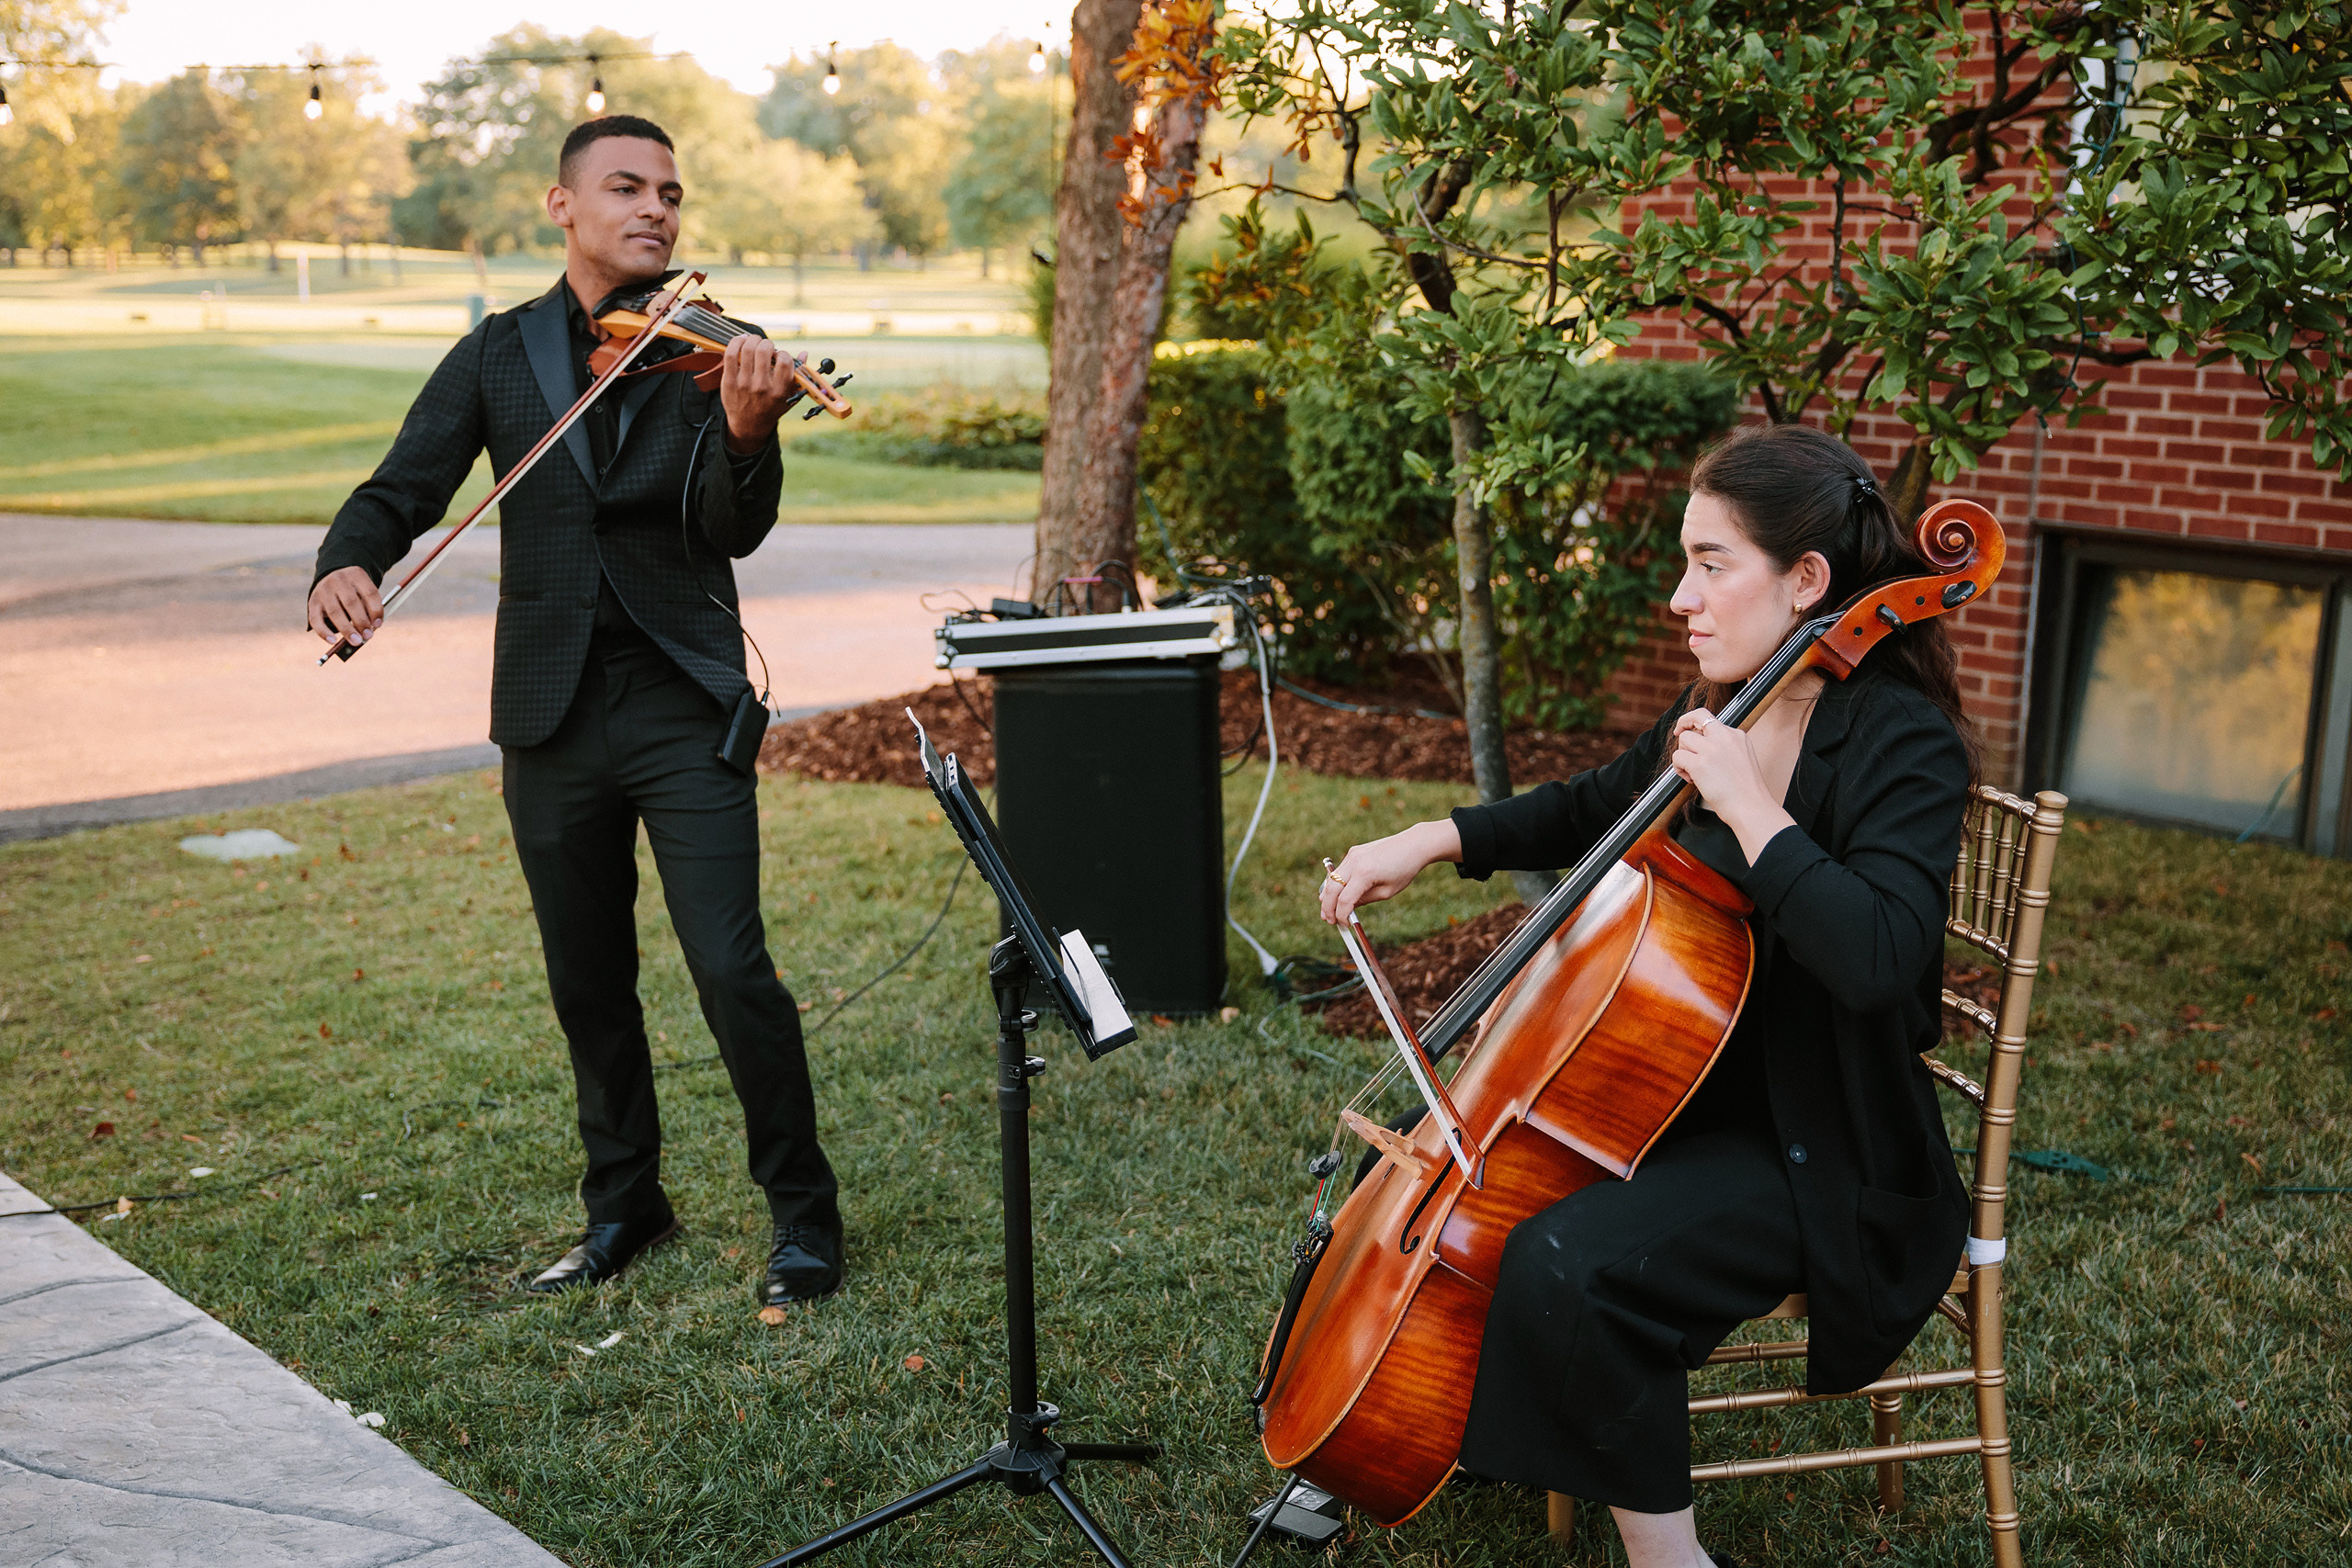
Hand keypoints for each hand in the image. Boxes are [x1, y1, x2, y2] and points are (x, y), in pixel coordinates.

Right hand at [308, 565, 382, 646]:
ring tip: (356, 641)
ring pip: (335, 612)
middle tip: (368, 636)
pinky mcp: (312, 602)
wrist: (331, 579)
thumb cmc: (354, 591)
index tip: (378, 625)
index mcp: (356, 575)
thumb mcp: (364, 593)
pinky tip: (333, 641)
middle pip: (351, 602)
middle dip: (361, 621)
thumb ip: (368, 609)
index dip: (376, 611)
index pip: (370, 593)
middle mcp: (338, 580)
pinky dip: (324, 632)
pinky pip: (316, 619)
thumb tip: (369, 631)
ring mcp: (323, 590)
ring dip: (347, 629)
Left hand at [720, 334, 803, 452]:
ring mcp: (744, 383)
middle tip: (766, 346)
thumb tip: (804, 353)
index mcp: (779, 390)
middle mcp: (762, 387)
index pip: (784, 361)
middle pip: (763, 351)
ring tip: (754, 342)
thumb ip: (797, 376)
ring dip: (752, 340)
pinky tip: (741, 341)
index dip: (783, 353)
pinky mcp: (729, 381)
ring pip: (747, 349)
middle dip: (766, 343)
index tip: (779, 357)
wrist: (749, 425)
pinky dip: (736, 342)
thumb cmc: (771, 408)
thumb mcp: (789, 397)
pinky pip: (731, 354)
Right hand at [1318, 819, 1461, 926]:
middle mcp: (1355, 862)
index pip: (1344, 900)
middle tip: (1328, 920)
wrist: (1413, 844)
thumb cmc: (1404, 869)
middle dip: (1328, 907)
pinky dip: (1335, 883)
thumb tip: (1348, 908)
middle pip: (1331, 889)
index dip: (1341, 915)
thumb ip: (1365, 900)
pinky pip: (1339, 870)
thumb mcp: (1387, 891)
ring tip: (1327, 910)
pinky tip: (1336, 894)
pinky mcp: (1354, 851)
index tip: (1344, 924)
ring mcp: (1352, 855)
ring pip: (1331, 879)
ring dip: (1328, 895)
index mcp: (1365, 874)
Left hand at [1668, 708, 1792, 857]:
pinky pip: (1677, 757)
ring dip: (1683, 755)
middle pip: (1695, 718)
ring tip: (1692, 772)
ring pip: (1683, 739)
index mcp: (1737, 736)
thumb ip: (1726, 747)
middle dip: (1683, 729)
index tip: (1683, 728)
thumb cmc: (1746, 791)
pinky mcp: (1700, 764)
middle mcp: (1725, 737)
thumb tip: (1702, 746)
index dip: (1692, 721)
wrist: (1752, 806)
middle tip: (1680, 742)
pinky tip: (1691, 779)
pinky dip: (1678, 768)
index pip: (1709, 718)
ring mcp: (1712, 749)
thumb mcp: (1743, 758)